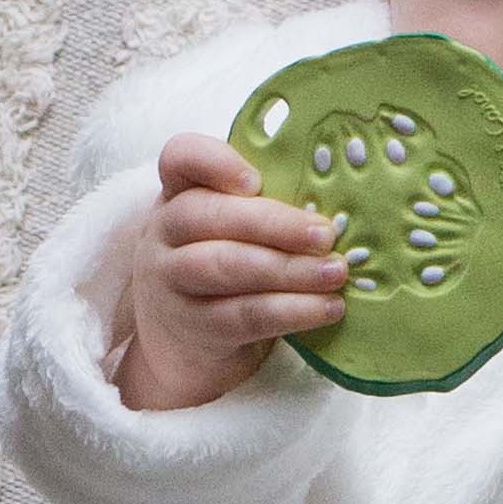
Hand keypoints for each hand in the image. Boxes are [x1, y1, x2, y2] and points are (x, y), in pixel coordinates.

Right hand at [116, 133, 350, 409]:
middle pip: (209, 215)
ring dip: (290, 270)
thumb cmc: (229, 266)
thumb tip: (336, 212)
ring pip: (227, 266)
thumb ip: (269, 209)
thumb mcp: (235, 228)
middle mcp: (166, 231)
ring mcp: (172, 280)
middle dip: (275, 224)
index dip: (215, 162)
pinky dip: (293, 310)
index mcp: (181, 192)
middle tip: (326, 235)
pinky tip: (329, 308)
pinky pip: (245, 315)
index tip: (255, 180)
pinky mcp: (193, 327)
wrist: (186, 346)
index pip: (182, 157)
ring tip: (336, 272)